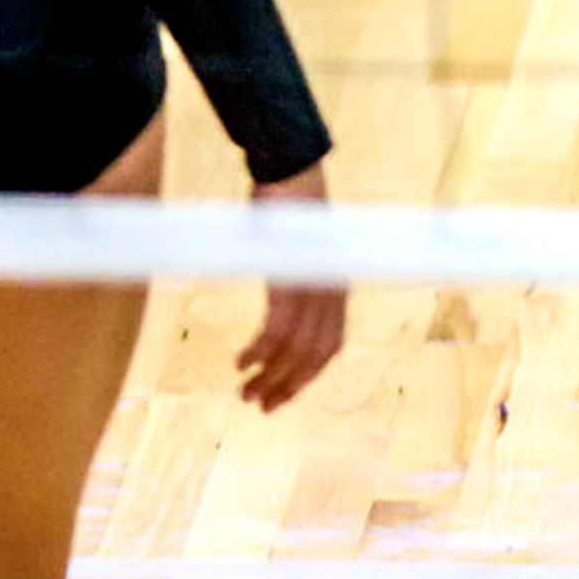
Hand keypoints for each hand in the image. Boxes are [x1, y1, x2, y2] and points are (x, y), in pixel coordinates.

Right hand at [238, 162, 346, 408]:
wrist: (290, 172)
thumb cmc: (289, 212)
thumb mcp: (296, 252)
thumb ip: (294, 281)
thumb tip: (281, 306)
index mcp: (336, 289)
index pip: (329, 347)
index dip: (307, 377)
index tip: (282, 396)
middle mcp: (331, 292)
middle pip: (314, 355)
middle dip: (287, 386)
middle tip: (259, 406)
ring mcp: (314, 286)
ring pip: (296, 348)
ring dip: (270, 376)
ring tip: (245, 393)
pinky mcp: (292, 277)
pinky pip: (279, 327)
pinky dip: (261, 350)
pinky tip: (243, 362)